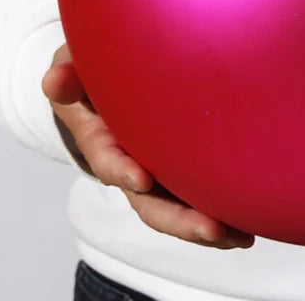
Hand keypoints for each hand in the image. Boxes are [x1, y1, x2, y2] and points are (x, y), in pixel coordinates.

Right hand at [41, 43, 254, 249]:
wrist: (104, 82)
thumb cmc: (89, 72)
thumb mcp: (72, 68)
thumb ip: (67, 75)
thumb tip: (54, 81)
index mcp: (100, 138)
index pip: (109, 159)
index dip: (121, 170)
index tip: (141, 179)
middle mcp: (129, 164)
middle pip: (150, 203)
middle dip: (179, 220)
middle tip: (212, 229)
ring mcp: (156, 171)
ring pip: (176, 208)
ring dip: (205, 227)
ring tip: (241, 237)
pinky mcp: (177, 169)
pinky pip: (195, 196)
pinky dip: (220, 211)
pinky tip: (250, 223)